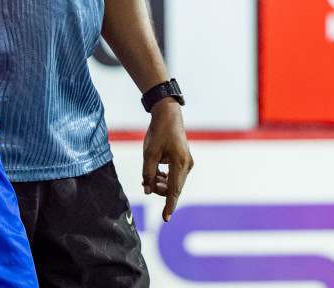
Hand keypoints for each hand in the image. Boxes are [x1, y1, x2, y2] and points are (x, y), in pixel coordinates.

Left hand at [141, 98, 192, 221]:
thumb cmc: (159, 132)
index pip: (174, 191)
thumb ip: (148, 174)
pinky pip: (175, 175)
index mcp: (180, 163)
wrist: (168, 114)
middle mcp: (187, 165)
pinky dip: (165, 177)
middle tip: (146, 182)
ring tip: (149, 176)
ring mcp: (187, 163)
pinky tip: (156, 173)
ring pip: (174, 183)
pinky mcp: (184, 160)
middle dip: (160, 190)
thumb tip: (148, 191)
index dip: (169, 206)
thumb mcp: (149, 153)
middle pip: (173, 188)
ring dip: (161, 184)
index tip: (165, 218)